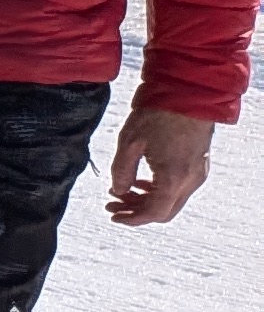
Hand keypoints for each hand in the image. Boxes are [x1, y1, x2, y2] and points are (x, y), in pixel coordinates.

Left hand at [107, 107, 215, 224]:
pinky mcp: (199, 164)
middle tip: (112, 204)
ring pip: (172, 200)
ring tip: (120, 192)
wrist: (189, 93)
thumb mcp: (129, 142)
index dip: (132, 219)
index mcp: (174, 177)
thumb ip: (121, 171)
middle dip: (137, 211)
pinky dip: (159, 190)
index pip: (154, 212)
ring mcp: (198, 173)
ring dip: (146, 200)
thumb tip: (117, 190)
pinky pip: (179, 187)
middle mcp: (191, 180)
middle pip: (164, 210)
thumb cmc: (157, 113)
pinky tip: (139, 181)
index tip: (113, 215)